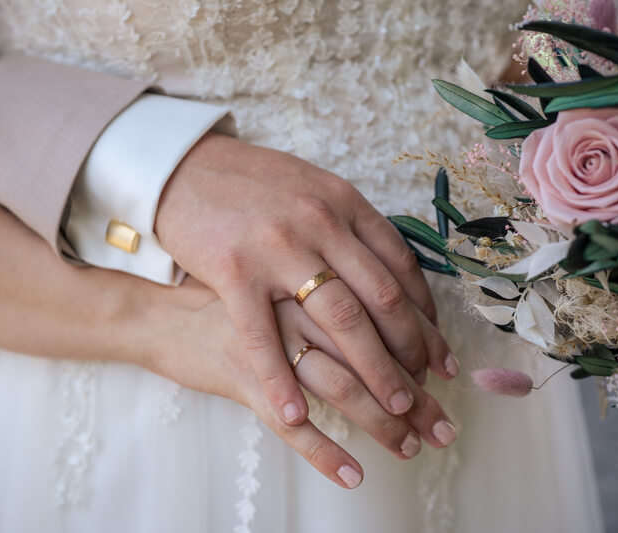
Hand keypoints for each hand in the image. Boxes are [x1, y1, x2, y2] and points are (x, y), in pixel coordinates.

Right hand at [139, 277, 456, 488]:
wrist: (166, 291)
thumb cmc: (236, 271)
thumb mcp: (291, 247)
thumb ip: (335, 261)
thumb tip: (390, 289)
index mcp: (319, 251)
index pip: (389, 298)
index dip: (424, 338)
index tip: (448, 369)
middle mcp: (300, 288)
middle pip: (374, 344)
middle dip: (415, 388)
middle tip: (445, 424)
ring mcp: (270, 327)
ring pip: (339, 380)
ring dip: (379, 419)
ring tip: (408, 447)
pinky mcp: (239, 362)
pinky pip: (285, 411)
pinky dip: (320, 447)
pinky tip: (351, 472)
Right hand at [155, 133, 457, 426]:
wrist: (180, 168)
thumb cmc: (250, 183)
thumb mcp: (312, 189)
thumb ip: (350, 226)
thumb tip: (392, 271)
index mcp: (343, 201)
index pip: (401, 266)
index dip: (426, 316)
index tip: (438, 351)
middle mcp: (320, 221)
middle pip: (381, 298)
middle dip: (411, 352)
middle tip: (427, 391)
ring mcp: (277, 246)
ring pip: (341, 319)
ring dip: (373, 370)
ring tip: (394, 409)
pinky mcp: (233, 271)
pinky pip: (262, 335)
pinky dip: (280, 378)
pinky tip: (298, 414)